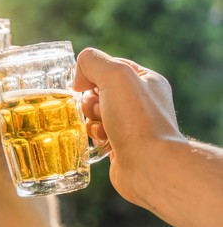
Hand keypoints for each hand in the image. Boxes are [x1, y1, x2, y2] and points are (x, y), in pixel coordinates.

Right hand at [73, 48, 182, 204]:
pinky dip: (96, 134)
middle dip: (92, 100)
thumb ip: (92, 62)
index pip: (110, 66)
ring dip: (92, 119)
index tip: (84, 85)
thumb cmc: (136, 119)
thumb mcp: (115, 76)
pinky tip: (105, 140)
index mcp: (145, 80)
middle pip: (98, 90)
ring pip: (94, 112)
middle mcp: (139, 101)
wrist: (148, 164)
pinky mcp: (119, 143)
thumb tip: (79, 80)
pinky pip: (96, 131)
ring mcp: (129, 123)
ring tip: (105, 127)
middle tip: (101, 109)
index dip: (93, 74)